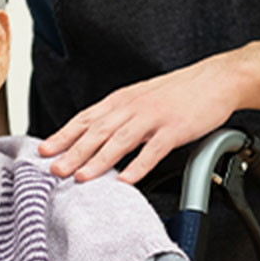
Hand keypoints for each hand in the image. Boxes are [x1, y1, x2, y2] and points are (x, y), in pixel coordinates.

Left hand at [38, 58, 241, 185]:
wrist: (216, 79)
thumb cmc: (179, 91)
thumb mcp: (142, 97)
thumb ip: (120, 114)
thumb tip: (96, 134)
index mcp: (122, 100)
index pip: (85, 118)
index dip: (63, 135)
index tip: (44, 151)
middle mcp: (133, 107)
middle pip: (97, 131)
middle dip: (72, 152)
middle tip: (54, 169)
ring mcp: (154, 118)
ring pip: (119, 141)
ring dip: (98, 160)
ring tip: (81, 177)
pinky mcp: (175, 129)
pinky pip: (153, 150)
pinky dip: (138, 166)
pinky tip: (126, 181)